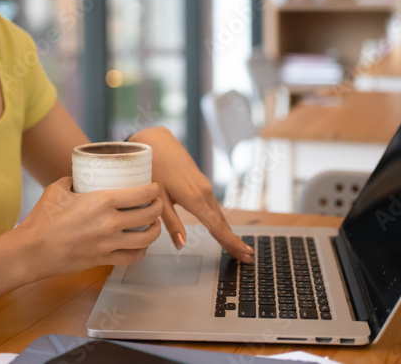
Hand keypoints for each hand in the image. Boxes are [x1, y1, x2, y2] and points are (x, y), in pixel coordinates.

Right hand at [18, 177, 162, 276]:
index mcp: (102, 201)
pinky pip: (132, 257)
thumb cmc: (42, 218)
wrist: (32, 250)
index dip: (153, 190)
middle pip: (149, 215)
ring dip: (155, 230)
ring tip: (154, 224)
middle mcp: (110, 223)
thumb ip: (74, 181)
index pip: (141, 194)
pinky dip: (141, 251)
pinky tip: (141, 245)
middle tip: (157, 203)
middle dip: (158, 207)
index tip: (154, 187)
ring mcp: (109, 244)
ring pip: (146, 238)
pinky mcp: (103, 260)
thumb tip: (81, 178)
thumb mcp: (58, 189)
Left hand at [130, 127, 253, 262]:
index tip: (244, 254)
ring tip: (236, 248)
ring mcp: (205, 187)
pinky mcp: (202, 183)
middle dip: (234, 241)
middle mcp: (204, 192)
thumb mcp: (158, 198)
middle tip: (247, 258)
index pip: (217, 226)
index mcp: (194, 198)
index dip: (230, 242)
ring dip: (228, 232)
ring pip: (219, 214)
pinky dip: (220, 221)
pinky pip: (214, 206)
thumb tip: (181, 245)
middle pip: (222, 223)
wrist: (157, 141)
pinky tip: (221, 228)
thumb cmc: (154, 168)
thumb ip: (171, 223)